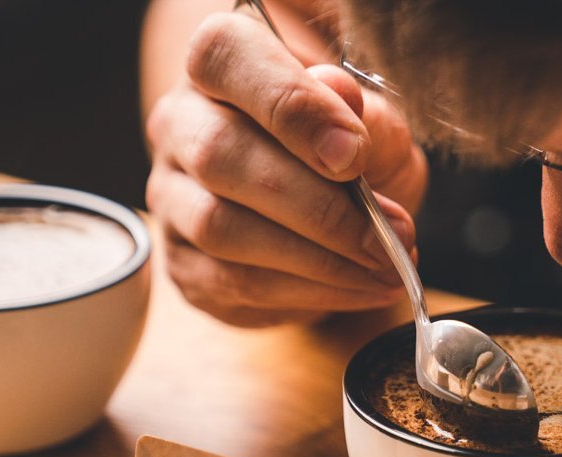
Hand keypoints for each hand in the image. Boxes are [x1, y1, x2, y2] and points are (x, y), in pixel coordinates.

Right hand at [145, 11, 427, 326]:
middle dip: (319, 209)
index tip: (354, 156)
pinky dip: (308, 293)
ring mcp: (172, 196)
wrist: (326, 199)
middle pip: (221, 157)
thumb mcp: (373, 122)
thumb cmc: (346, 149)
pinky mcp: (183, 262)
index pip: (228, 58)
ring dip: (317, 261)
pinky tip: (360, 289)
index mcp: (221, 62)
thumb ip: (364, 118)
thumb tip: (346, 131)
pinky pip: (232, 283)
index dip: (292, 107)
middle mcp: (179, 123)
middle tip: (389, 240)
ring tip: (384, 271)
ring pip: (221, 229)